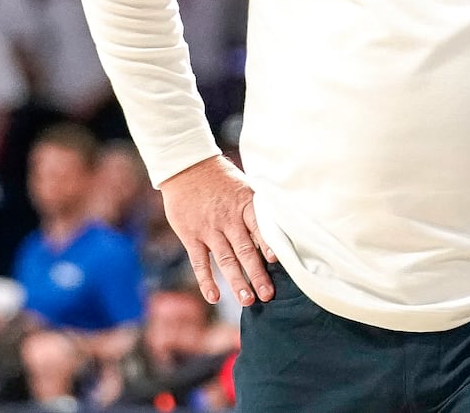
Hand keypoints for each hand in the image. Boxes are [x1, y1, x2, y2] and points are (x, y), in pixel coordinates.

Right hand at [159, 155, 274, 307]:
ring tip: (248, 301)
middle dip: (257, 275)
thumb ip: (259, 209)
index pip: (260, 227)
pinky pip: (200, 262)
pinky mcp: (191, 236)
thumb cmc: (221, 179)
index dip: (268, 244)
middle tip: (267, 295)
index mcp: (245, 205)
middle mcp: (228, 220)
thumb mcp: (245, 186)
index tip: (277, 261)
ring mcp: (209, 229)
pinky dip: (206, 281)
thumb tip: (282, 228)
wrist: (187, 167)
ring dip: (236, 282)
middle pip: (245, 251)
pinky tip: (214, 297)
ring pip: (225, 260)